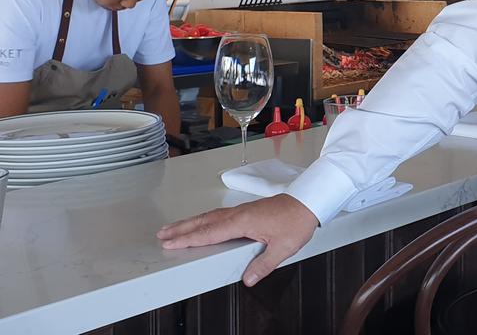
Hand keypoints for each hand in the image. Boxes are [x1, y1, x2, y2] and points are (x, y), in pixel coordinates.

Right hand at [157, 194, 318, 286]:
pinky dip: (205, 219)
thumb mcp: (284, 247)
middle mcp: (239, 214)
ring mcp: (242, 211)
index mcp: (243, 222)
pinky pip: (219, 215)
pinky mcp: (247, 210)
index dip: (189, 239)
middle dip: (181, 229)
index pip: (210, 233)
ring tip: (174, 229)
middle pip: (204, 222)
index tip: (170, 244)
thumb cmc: (297, 220)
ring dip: (190, 223)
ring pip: (210, 217)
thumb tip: (248, 278)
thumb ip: (264, 264)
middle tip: (162, 235)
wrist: (309, 202)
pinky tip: (202, 223)